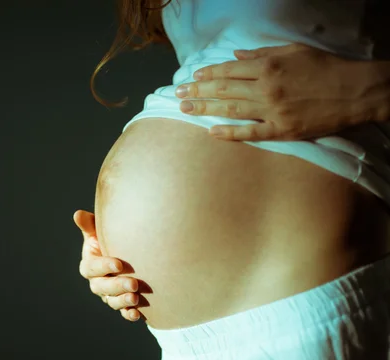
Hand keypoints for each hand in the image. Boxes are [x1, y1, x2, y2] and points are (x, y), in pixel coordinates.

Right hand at [73, 209, 141, 321]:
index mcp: (90, 264)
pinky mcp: (122, 303)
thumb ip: (90, 225)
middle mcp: (97, 281)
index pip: (92, 267)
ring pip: (112, 301)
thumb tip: (78, 214)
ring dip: (123, 301)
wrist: (128, 255)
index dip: (104, 267)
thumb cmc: (112, 240)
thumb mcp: (100, 232)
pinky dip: (129, 314)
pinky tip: (138, 314)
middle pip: (101, 287)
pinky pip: (123, 312)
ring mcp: (109, 294)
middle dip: (117, 286)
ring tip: (136, 298)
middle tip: (134, 283)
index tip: (119, 264)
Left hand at [175, 43, 370, 140]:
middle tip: (178, 94)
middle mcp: (266, 89)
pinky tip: (212, 132)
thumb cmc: (325, 67)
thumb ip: (262, 54)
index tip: (192, 77)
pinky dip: (230, 133)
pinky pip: (250, 133)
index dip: (207, 74)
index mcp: (269, 67)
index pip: (229, 71)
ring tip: (185, 109)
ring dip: (205, 109)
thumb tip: (235, 56)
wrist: (355, 92)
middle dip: (198, 91)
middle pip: (223, 90)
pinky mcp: (281, 129)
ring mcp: (272, 111)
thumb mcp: (294, 51)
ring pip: (231, 110)